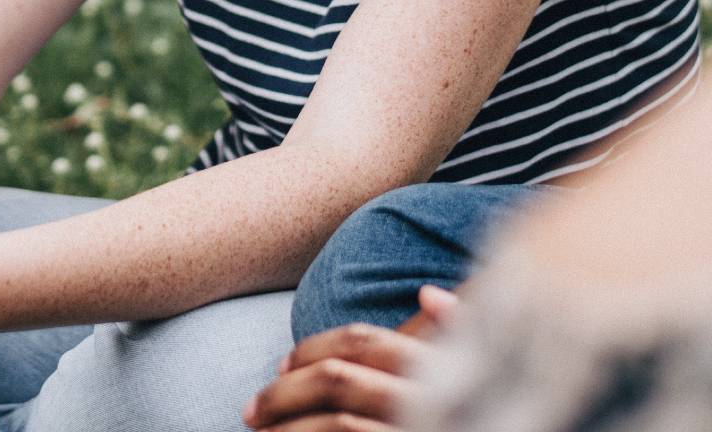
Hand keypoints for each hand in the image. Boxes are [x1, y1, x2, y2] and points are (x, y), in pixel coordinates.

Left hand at [242, 285, 459, 430]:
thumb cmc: (459, 413)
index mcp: (438, 367)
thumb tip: (429, 292)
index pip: (360, 340)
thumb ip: (445, 338)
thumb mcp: (460, 377)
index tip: (279, 366)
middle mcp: (432, 397)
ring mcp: (415, 424)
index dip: (311, 349)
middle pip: (337, 379)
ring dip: (288, 429)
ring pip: (337, 423)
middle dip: (283, 393)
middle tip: (250, 411)